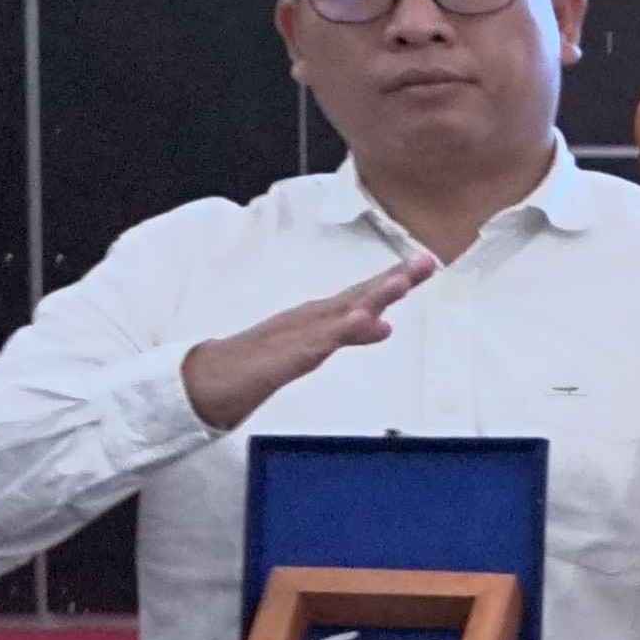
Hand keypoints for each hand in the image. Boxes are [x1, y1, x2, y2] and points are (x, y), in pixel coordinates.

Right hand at [180, 259, 431, 431]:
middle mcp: (312, 317)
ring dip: (372, 297)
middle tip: (427, 261)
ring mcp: (299, 334)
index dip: (395, 277)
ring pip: (341, 313)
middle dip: (393, 278)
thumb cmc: (264, 359)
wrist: (212, 378)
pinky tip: (363, 321)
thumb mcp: (318, 346)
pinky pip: (316, 343)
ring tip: (402, 282)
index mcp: (322, 316)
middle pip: (359, 295)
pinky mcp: (286, 357)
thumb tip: (386, 325)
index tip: (427, 261)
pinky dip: (341, 331)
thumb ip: (351, 334)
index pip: (364, 293)